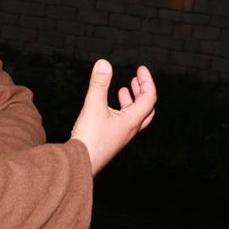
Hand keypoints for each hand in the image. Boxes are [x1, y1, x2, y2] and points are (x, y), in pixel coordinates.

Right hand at [70, 59, 156, 174]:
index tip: (141, 69)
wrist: (79, 165)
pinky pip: (121, 123)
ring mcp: (120, 137)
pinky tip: (105, 108)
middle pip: (145, 109)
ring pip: (133, 116)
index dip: (147, 82)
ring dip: (130, 101)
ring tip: (122, 90)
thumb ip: (99, 84)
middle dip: (142, 91)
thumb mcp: (93, 106)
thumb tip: (104, 63)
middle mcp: (129, 130)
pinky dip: (119, 110)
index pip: (149, 98)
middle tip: (136, 79)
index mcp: (132, 121)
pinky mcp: (110, 141)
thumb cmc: (89, 138)